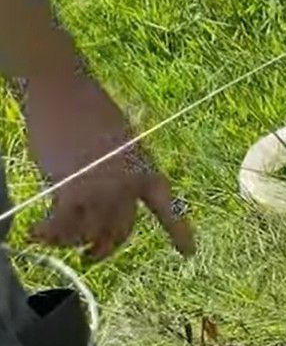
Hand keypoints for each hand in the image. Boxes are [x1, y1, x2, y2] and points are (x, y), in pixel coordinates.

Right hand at [19, 73, 193, 260]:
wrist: (64, 90)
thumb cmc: (88, 108)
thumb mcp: (119, 141)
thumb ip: (118, 170)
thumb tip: (101, 199)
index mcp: (146, 169)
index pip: (169, 208)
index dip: (179, 234)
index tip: (188, 254)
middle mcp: (129, 184)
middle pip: (122, 232)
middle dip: (105, 248)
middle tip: (90, 255)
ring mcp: (103, 189)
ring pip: (90, 235)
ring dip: (71, 242)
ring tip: (56, 240)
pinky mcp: (72, 191)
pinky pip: (62, 227)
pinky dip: (48, 234)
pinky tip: (36, 233)